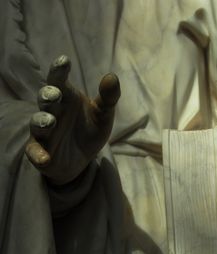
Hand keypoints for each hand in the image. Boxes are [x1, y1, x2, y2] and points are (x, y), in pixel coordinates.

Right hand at [25, 55, 119, 184]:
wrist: (82, 158)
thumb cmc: (89, 131)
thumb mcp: (103, 115)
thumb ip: (108, 97)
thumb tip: (112, 77)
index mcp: (66, 98)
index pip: (58, 80)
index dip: (59, 70)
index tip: (64, 61)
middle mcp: (52, 111)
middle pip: (45, 99)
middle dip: (48, 95)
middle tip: (55, 94)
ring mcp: (43, 132)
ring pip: (37, 123)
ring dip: (42, 121)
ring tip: (50, 121)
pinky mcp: (39, 152)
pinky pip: (35, 152)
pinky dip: (38, 155)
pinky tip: (45, 159)